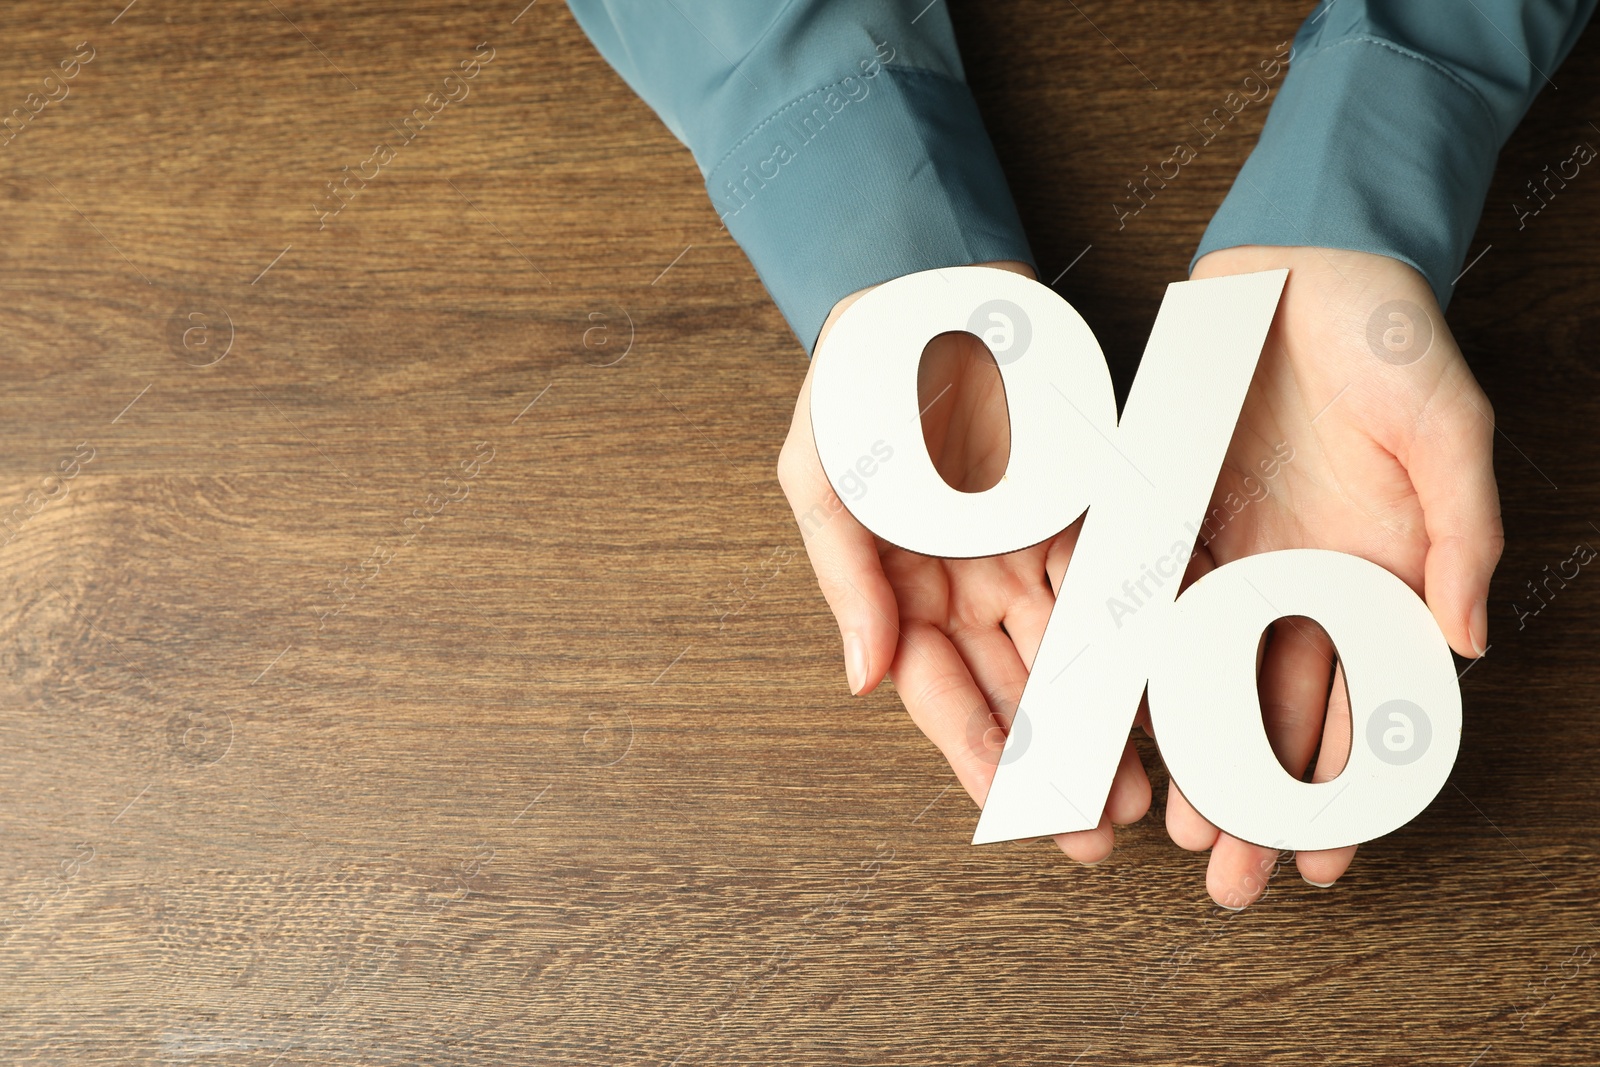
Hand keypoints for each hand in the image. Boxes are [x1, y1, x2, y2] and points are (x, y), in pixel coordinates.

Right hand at [777, 261, 1151, 862]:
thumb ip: (845, 575)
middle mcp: (971, 586)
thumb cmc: (860, 382)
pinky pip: (1124, 584)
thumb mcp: (823, 472)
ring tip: (1147, 786)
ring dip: (1108, 725)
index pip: (943, 695)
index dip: (983, 761)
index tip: (1023, 819)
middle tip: (1102, 828)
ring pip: (1078, 658)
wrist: (930, 291)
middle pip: (1019, 695)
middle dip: (1057, 767)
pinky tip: (1177, 686)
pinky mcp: (1088, 512)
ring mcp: (1031, 553)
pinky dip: (1146, 638)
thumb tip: (862, 683)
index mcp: (903, 588)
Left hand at [1176, 246, 1502, 906]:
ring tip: (1175, 827)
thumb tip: (1469, 645)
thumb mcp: (1451, 431)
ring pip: (1206, 669)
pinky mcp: (1174, 508)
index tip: (1321, 859)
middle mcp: (1300, 574)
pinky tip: (1121, 720)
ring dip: (1193, 751)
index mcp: (1375, 570)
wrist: (1307, 258)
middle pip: (1274, 705)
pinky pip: (1150, 595)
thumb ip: (1465, 538)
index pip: (1358, 700)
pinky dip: (1136, 656)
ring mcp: (1235, 547)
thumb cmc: (1394, 336)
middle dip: (1255, 794)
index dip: (1340, 783)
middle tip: (1228, 879)